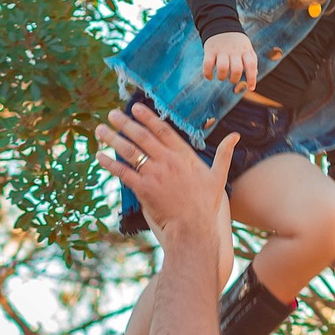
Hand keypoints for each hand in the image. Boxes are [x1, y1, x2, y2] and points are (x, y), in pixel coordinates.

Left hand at [96, 102, 237, 243]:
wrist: (193, 227)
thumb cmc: (206, 205)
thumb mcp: (218, 176)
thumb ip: (225, 154)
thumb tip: (235, 136)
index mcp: (183, 155)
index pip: (162, 129)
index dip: (147, 117)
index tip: (135, 107)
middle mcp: (167, 160)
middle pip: (142, 136)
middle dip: (125, 123)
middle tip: (112, 114)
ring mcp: (154, 174)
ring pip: (130, 151)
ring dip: (113, 138)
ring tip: (101, 129)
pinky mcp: (143, 189)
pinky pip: (123, 172)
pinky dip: (110, 163)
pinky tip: (99, 156)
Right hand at [201, 31, 257, 91]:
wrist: (221, 23)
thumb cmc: (237, 42)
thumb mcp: (247, 48)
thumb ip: (251, 60)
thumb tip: (254, 74)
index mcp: (244, 51)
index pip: (251, 65)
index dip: (252, 78)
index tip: (251, 88)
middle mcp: (234, 51)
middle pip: (236, 69)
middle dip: (234, 79)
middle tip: (231, 79)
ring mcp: (221, 50)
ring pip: (222, 68)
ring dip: (222, 77)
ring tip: (221, 77)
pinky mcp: (210, 50)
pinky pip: (207, 65)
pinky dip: (207, 74)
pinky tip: (210, 77)